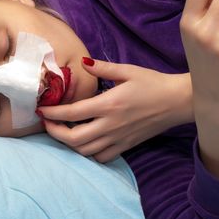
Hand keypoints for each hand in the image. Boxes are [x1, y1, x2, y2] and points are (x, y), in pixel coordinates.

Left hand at [38, 59, 192, 162]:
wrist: (178, 102)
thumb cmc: (152, 83)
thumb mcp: (127, 70)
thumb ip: (102, 67)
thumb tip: (81, 62)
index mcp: (109, 105)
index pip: (72, 113)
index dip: (52, 114)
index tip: (41, 110)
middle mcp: (111, 125)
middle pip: (74, 139)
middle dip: (55, 133)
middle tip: (47, 123)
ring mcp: (118, 138)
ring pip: (85, 151)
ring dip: (69, 144)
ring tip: (62, 132)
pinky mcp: (126, 146)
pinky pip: (102, 157)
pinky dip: (89, 153)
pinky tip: (86, 142)